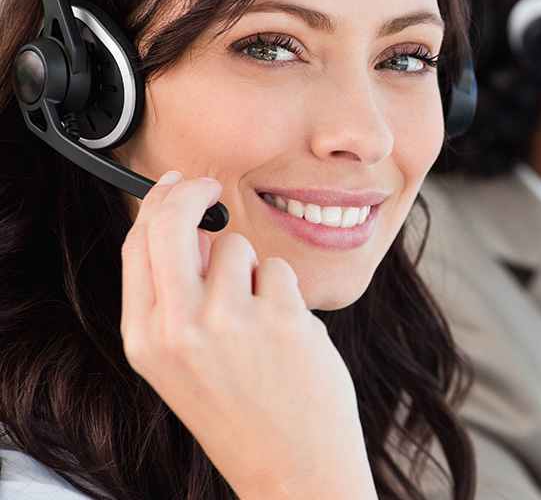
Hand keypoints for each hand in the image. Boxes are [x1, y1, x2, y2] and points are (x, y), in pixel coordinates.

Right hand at [120, 171, 375, 499]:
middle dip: (191, 191)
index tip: (178, 184)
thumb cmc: (243, 409)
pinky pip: (279, 270)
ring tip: (261, 322)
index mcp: (145, 338)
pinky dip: (285, 292)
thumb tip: (190, 226)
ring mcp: (231, 322)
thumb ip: (175, 300)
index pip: (138, 245)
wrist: (292, 466)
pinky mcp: (281, 319)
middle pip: (174, 223)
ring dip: (253, 270)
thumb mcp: (182, 363)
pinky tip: (287, 338)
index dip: (158, 203)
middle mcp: (179, 328)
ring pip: (237, 247)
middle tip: (212, 185)